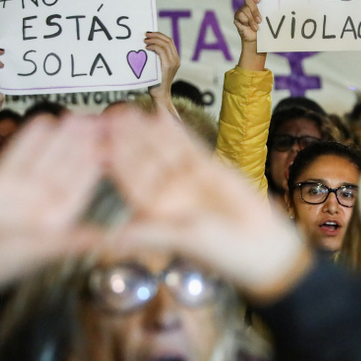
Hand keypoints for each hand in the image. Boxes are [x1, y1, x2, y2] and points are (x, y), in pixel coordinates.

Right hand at [0, 115, 106, 321]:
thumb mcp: (42, 249)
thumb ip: (76, 239)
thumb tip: (113, 240)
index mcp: (59, 217)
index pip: (82, 185)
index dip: (96, 163)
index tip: (113, 144)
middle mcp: (44, 201)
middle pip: (67, 166)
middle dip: (82, 145)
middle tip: (99, 121)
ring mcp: (23, 189)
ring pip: (45, 157)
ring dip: (61, 137)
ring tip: (77, 116)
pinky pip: (19, 154)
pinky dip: (31, 139)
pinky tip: (44, 121)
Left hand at [105, 109, 311, 304]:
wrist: (260, 244)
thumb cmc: (221, 250)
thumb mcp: (182, 239)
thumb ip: (148, 234)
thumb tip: (108, 242)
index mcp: (155, 211)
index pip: (131, 181)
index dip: (117, 160)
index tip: (101, 141)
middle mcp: (166, 193)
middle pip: (144, 160)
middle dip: (128, 139)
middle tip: (111, 115)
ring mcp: (186, 178)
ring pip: (163, 149)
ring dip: (147, 130)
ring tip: (131, 110)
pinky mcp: (207, 167)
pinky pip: (188, 145)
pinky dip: (176, 130)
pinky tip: (161, 115)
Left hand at [145, 32, 179, 104]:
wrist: (159, 95)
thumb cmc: (155, 82)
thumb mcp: (156, 67)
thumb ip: (156, 58)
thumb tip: (147, 46)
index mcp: (175, 59)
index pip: (169, 41)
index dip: (159, 35)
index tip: (149, 33)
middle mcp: (176, 60)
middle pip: (168, 41)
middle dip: (156, 35)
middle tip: (146, 34)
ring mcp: (173, 63)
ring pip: (165, 44)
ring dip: (154, 40)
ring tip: (145, 40)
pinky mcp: (168, 66)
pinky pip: (162, 51)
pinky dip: (154, 47)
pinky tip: (147, 48)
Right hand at [233, 0, 266, 70]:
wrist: (258, 41)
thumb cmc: (265, 27)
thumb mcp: (269, 17)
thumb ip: (270, 10)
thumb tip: (281, 5)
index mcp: (256, 1)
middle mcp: (248, 4)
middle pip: (248, 0)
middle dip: (255, 10)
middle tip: (260, 19)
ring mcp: (242, 10)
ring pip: (245, 9)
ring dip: (252, 18)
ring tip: (257, 27)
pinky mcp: (238, 17)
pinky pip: (240, 15)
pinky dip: (247, 22)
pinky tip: (251, 27)